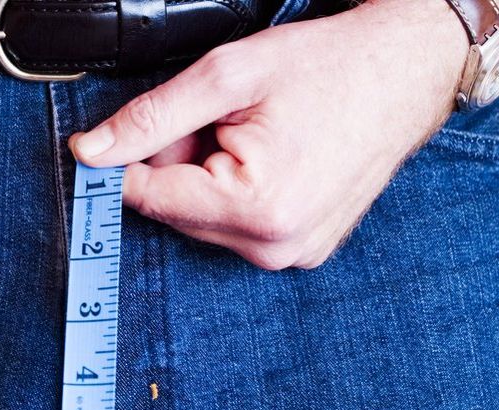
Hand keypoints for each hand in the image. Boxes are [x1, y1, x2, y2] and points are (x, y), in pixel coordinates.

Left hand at [69, 0, 467, 268]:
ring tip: (255, 137)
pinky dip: (235, 194)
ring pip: (201, 220)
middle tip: (223, 122)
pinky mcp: (301, 253)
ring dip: (208, 178)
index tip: (141, 128)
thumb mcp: (227, 77)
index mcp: (254, 209)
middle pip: (173, 211)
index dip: (133, 158)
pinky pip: (235, 227)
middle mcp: (274, 246)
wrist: (409, 70)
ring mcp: (291, 255)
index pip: (146, 197)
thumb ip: (149, 119)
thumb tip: (89, 153)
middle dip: (180, 164)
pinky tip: (270, 159)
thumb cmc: (330, 66)